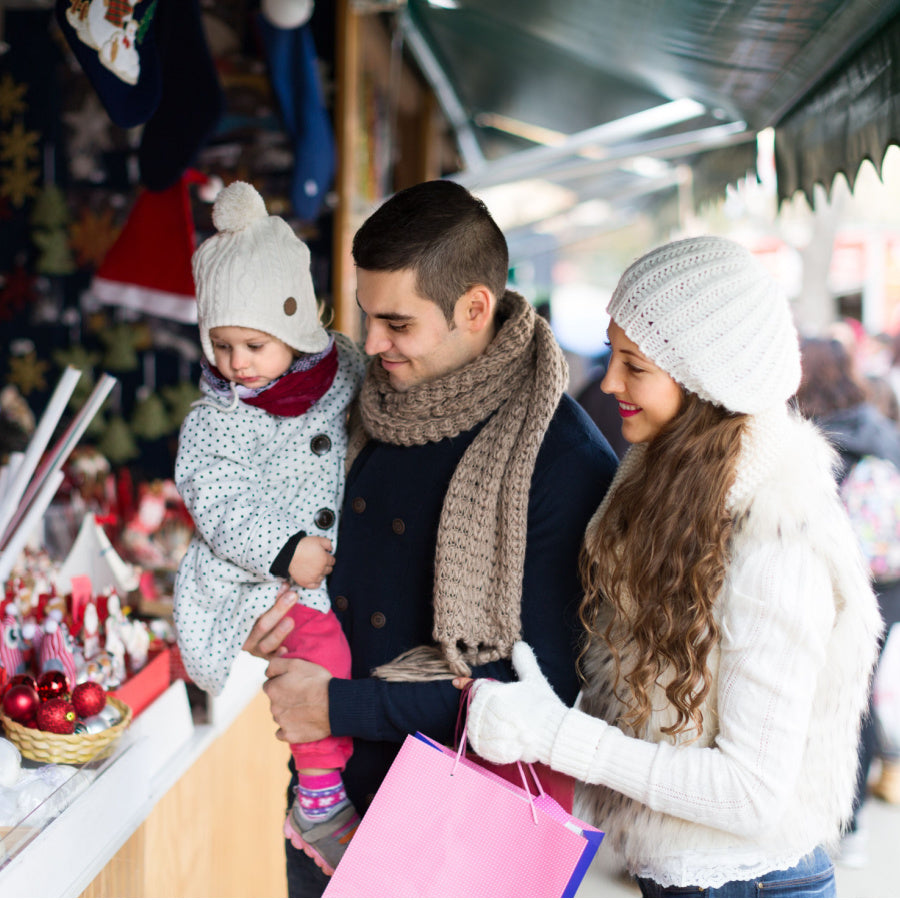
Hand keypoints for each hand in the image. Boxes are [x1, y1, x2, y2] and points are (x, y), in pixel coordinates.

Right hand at [242, 583, 295, 658]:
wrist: (265, 636)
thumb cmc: (263, 613)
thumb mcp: (262, 603)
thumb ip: (271, 595)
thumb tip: (286, 584)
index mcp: (242, 622)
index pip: (253, 610)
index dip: (269, 599)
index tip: (285, 586)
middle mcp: (247, 638)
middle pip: (261, 626)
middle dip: (278, 609)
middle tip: (292, 596)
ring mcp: (257, 650)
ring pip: (266, 644)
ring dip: (279, 632)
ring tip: (290, 621)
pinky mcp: (268, 659)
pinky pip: (272, 660)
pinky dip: (278, 655)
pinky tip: (286, 650)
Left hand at [264, 655, 331, 743]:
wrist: (334, 705)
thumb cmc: (317, 681)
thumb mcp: (296, 663)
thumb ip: (275, 664)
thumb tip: (267, 671)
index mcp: (272, 689)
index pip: (269, 684)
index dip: (281, 682)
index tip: (294, 683)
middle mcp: (273, 707)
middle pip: (275, 701)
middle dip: (284, 697)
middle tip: (302, 694)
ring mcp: (281, 723)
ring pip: (280, 715)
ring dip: (288, 712)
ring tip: (306, 707)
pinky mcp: (290, 735)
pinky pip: (283, 732)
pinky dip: (289, 728)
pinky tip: (301, 722)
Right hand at [288, 536, 334, 588]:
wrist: (288, 553)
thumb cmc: (303, 545)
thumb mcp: (318, 539)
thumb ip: (328, 543)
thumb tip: (331, 549)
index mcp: (325, 559)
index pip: (332, 561)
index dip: (328, 558)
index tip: (323, 556)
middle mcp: (321, 570)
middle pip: (329, 569)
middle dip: (325, 565)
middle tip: (318, 561)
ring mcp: (314, 577)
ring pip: (323, 577)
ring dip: (321, 573)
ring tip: (314, 568)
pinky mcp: (306, 583)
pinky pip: (316, 585)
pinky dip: (316, 582)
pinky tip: (313, 577)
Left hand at [464, 642, 567, 764]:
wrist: (554, 734)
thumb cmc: (544, 705)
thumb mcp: (534, 679)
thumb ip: (524, 662)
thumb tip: (518, 644)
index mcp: (494, 692)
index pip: (476, 686)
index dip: (466, 683)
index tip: (456, 681)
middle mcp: (488, 711)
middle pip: (476, 706)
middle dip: (485, 706)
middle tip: (503, 710)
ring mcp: (489, 731)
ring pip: (478, 724)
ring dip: (486, 723)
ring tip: (504, 724)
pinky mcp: (493, 748)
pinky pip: (482, 742)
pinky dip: (487, 739)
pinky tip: (500, 737)